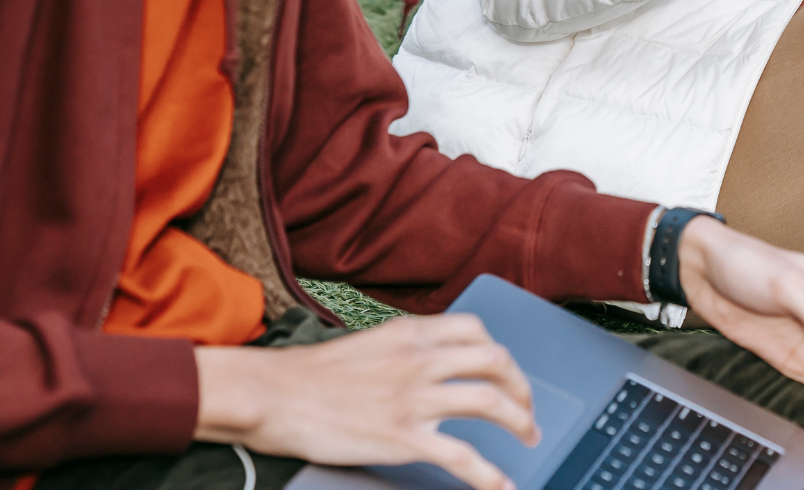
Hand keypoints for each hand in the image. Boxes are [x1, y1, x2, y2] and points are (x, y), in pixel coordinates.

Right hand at [194, 315, 535, 489]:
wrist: (274, 394)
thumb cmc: (311, 375)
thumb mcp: (369, 344)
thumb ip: (404, 349)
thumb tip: (430, 361)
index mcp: (412, 334)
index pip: (476, 330)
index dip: (499, 352)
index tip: (505, 371)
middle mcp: (421, 359)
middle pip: (496, 361)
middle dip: (521, 386)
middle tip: (527, 408)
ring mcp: (415, 398)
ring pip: (490, 402)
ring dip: (520, 421)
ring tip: (529, 436)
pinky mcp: (404, 437)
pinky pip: (463, 456)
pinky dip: (490, 474)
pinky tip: (502, 484)